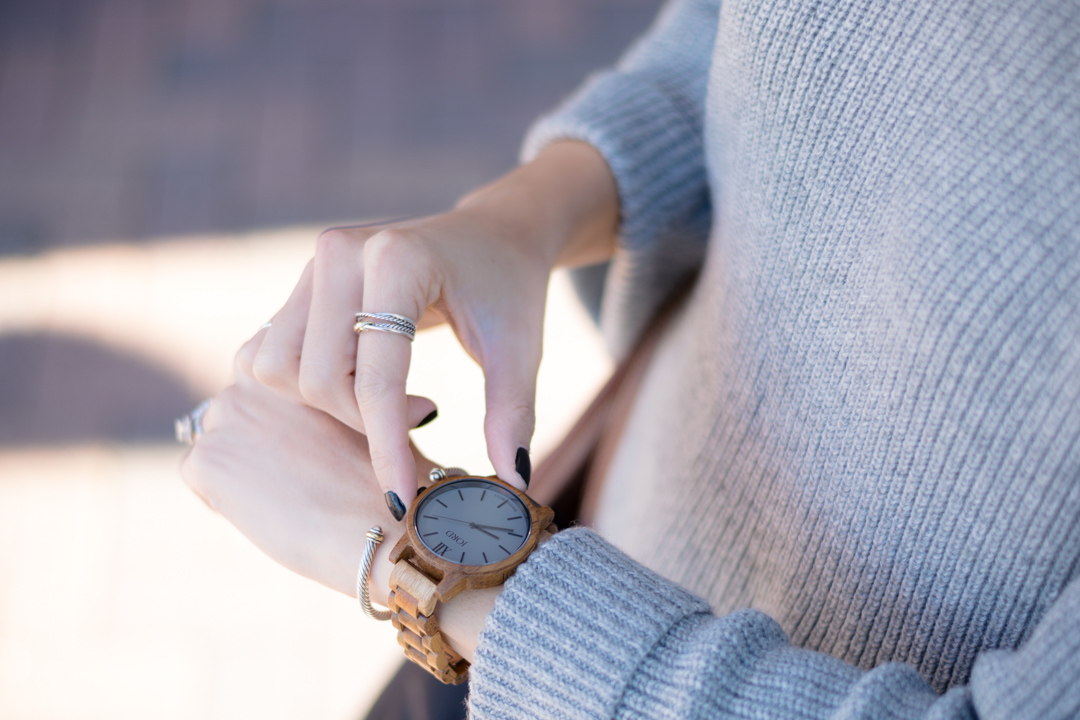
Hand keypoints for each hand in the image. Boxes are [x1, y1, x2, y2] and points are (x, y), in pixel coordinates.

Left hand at [179, 329, 429, 600]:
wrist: (377, 524)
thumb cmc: (381, 475)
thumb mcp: (364, 415)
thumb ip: (333, 400)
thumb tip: (331, 417)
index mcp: (293, 355)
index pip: (261, 377)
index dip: (279, 414)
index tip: (303, 443)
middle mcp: (250, 378)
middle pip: (238, 410)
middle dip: (256, 439)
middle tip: (294, 474)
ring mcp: (223, 416)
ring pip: (218, 441)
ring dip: (240, 465)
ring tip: (283, 494)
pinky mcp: (206, 459)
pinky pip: (200, 478)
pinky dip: (222, 496)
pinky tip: (264, 510)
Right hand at [248, 141, 618, 512]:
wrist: (492, 234)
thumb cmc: (508, 290)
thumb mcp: (520, 351)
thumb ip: (512, 415)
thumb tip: (513, 485)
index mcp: (398, 260)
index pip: (376, 377)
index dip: (386, 448)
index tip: (404, 502)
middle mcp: (341, 253)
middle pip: (317, 378)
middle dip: (363, 424)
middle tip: (424, 416)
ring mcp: (313, 264)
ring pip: (281, 369)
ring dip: (332, 405)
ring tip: (394, 396)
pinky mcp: (301, 281)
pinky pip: (273, 353)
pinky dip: (310, 385)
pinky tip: (363, 383)